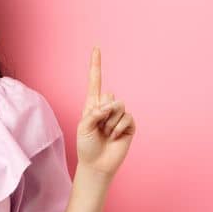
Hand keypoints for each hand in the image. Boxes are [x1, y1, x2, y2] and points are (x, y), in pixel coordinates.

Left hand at [76, 46, 135, 180]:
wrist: (97, 164)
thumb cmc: (86, 145)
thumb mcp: (83, 126)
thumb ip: (95, 112)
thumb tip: (112, 104)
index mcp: (92, 105)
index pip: (95, 81)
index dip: (96, 65)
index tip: (96, 48)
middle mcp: (106, 107)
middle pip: (110, 97)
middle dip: (103, 113)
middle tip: (98, 128)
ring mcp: (119, 115)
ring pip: (119, 106)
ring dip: (110, 122)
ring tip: (106, 133)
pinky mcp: (129, 124)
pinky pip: (127, 117)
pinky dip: (118, 128)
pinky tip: (114, 137)